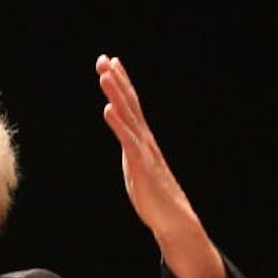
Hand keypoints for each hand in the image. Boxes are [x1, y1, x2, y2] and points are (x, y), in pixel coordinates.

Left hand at [97, 54, 231, 277]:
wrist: (173, 219)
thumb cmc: (155, 197)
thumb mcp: (138, 168)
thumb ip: (132, 152)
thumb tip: (126, 141)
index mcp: (142, 140)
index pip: (131, 106)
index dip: (121, 83)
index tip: (111, 63)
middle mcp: (144, 140)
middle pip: (130, 103)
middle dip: (116, 80)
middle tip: (104, 58)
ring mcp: (144, 151)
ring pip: (129, 117)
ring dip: (116, 94)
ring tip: (105, 73)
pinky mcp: (142, 166)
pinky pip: (128, 141)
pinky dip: (118, 124)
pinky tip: (108, 110)